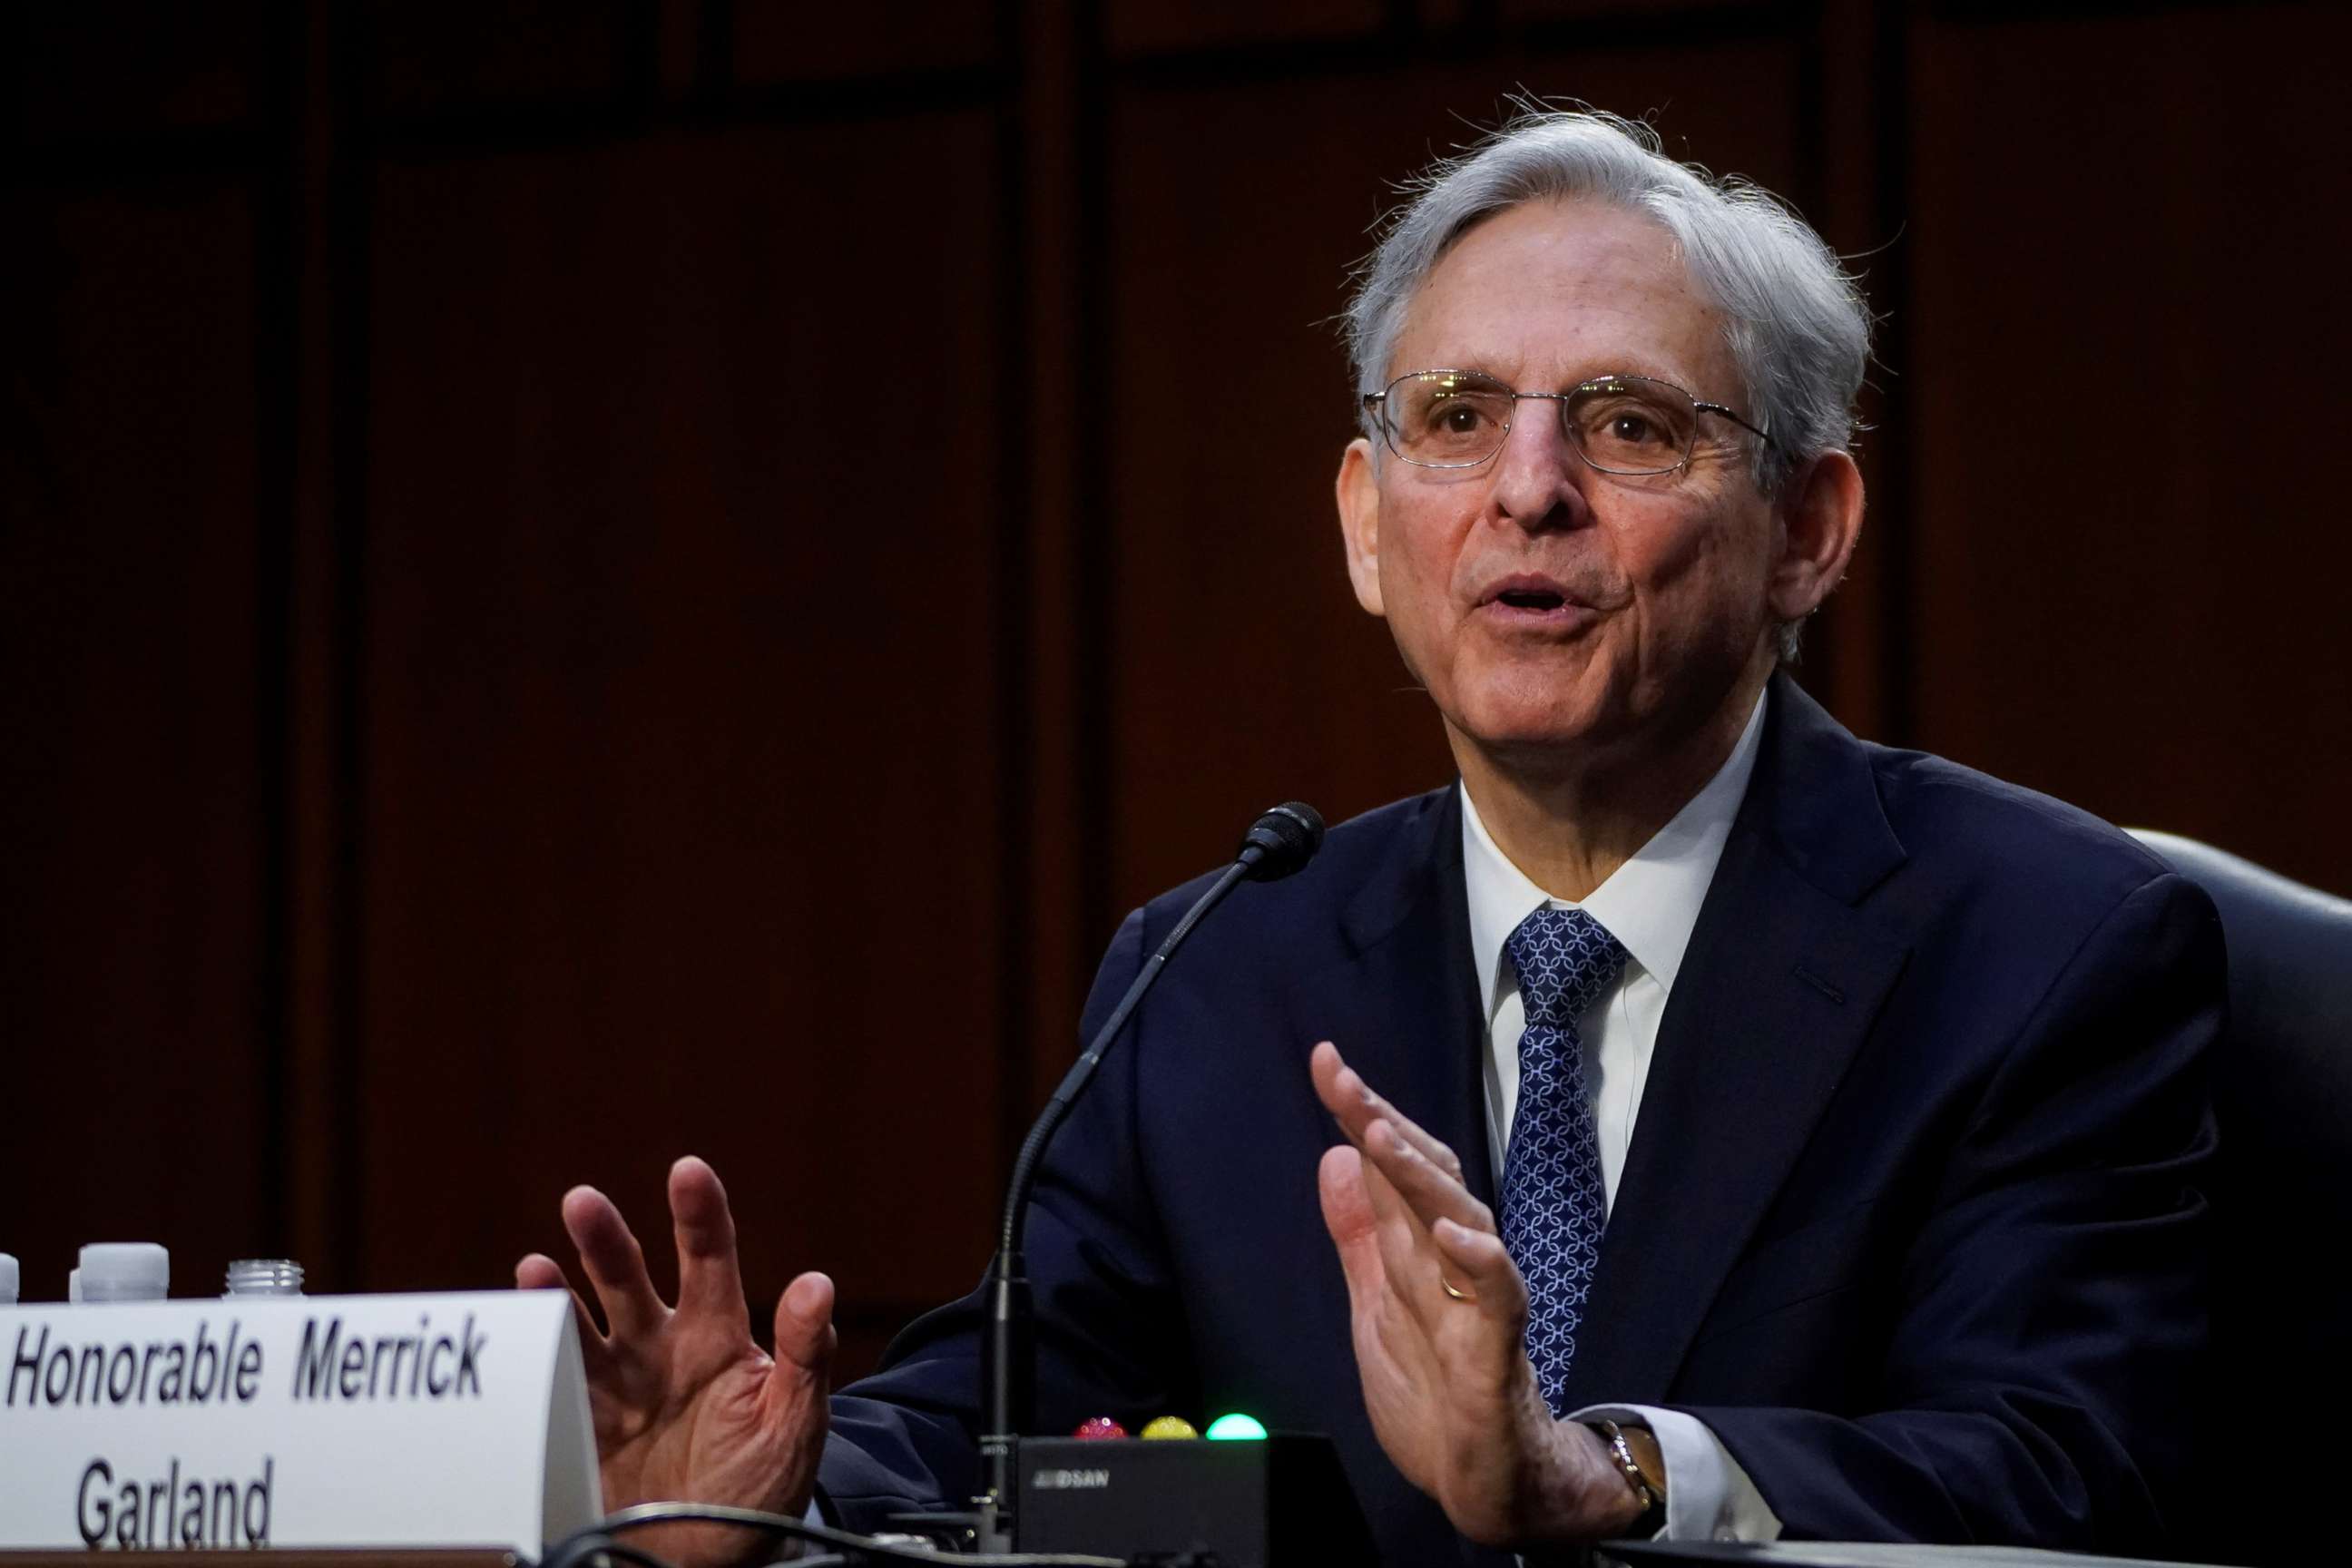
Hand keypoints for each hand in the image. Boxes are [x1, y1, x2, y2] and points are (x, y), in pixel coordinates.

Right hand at [516, 1156, 834, 1567]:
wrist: (711, 1556)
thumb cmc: (763, 1484)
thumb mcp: (795, 1420)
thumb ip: (804, 1353)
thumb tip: (817, 1284)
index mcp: (716, 1335)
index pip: (709, 1258)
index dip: (699, 1213)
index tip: (687, 1172)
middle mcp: (659, 1347)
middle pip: (627, 1278)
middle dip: (605, 1240)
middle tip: (582, 1202)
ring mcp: (615, 1384)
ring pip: (578, 1322)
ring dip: (554, 1291)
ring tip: (534, 1267)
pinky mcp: (581, 1425)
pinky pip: (547, 1382)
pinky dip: (527, 1354)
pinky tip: (515, 1329)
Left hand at [1310, 1041, 1642, 1547]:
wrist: (1489, 1483)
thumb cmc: (1437, 1394)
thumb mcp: (1376, 1305)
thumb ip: (1359, 1235)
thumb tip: (1335, 1157)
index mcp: (1417, 1251)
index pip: (1389, 1168)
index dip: (1360, 1113)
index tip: (1325, 1060)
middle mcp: (1450, 1262)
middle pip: (1422, 1178)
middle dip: (1382, 1123)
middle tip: (1343, 1080)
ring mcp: (1477, 1302)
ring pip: (1456, 1221)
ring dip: (1418, 1175)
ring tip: (1379, 1133)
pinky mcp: (1498, 1351)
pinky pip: (1498, 1298)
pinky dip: (1480, 1261)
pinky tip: (1455, 1232)